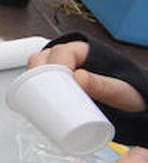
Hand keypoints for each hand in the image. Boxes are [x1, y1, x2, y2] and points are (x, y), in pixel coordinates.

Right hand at [27, 40, 145, 112]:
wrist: (133, 110)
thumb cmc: (130, 97)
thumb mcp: (120, 90)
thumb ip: (103, 84)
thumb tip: (79, 77)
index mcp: (85, 52)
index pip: (61, 52)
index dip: (54, 64)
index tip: (56, 81)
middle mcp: (71, 59)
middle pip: (45, 58)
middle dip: (38, 71)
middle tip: (42, 90)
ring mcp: (64, 72)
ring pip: (39, 67)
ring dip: (32, 77)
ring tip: (34, 93)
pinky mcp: (59, 85)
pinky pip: (40, 80)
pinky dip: (32, 86)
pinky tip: (29, 95)